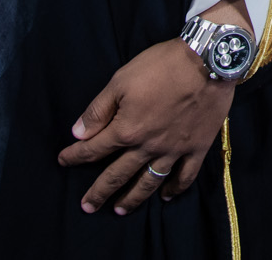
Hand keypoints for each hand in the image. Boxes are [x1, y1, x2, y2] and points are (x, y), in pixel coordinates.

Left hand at [59, 0, 250, 215]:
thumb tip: (78, 133)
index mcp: (126, 129)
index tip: (63, 161)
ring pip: (149, 182)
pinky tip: (166, 196)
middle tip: (87, 207)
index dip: (75, 155)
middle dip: (99, 191)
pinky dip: (175, 189)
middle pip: (118, 174)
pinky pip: (185, 176)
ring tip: (120, 210)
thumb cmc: (162, 65)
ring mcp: (173, 150)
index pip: (94, 149)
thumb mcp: (121, 80)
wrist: (208, 60)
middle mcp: (147, 147)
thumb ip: (98, 110)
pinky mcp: (197, 148)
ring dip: (132, 198)